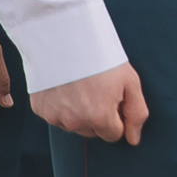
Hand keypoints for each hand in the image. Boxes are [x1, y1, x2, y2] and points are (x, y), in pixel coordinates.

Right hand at [30, 62, 147, 143]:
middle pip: (93, 131)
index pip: (114, 135)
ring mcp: (55, 117)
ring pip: (74, 126)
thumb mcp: (130, 82)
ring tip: (82, 86)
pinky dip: (62, 107)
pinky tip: (67, 87)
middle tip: (98, 89)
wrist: (67, 37)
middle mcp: (75, 122)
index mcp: (99, 117)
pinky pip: (57, 116)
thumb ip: (136, 113)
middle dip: (99, 116)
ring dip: (80, 113)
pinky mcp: (40, 110)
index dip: (117, 116)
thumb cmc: (102, 58)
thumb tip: (133, 139)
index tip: (115, 98)